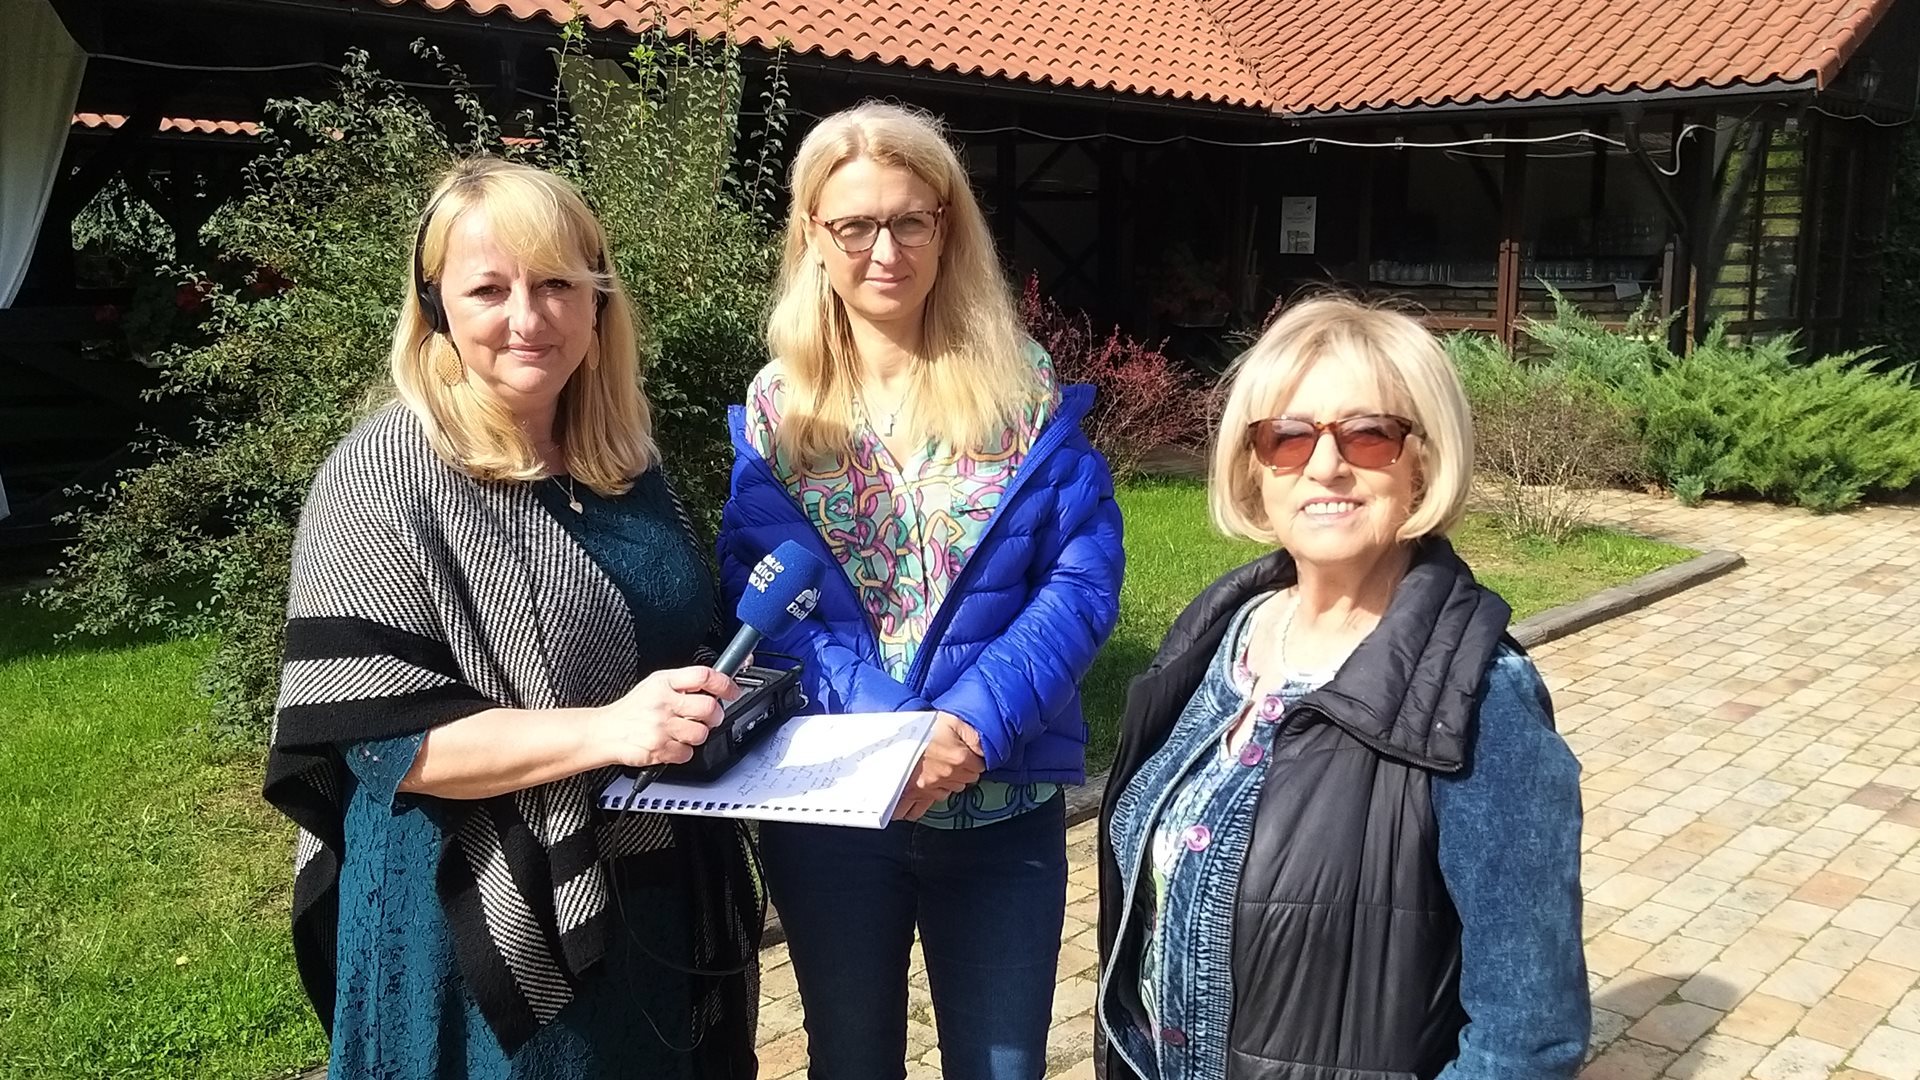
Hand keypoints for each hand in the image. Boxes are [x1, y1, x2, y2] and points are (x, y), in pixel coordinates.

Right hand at [592, 665, 739, 767]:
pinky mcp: (659, 748)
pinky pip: (688, 753)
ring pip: (702, 733)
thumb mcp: (653, 686)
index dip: (724, 683)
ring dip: (697, 735)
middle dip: (714, 716)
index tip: (731, 691)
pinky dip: (683, 752)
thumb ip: (681, 685)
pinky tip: (671, 744)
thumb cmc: (631, 710)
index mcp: (663, 683)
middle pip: (709, 708)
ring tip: (683, 732)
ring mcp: (661, 727)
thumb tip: (713, 688)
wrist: (604, 732)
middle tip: (708, 718)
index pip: (703, 676)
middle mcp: (663, 702)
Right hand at [893, 711, 985, 819]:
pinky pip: (917, 810)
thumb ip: (974, 735)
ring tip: (937, 772)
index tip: (965, 753)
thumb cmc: (924, 725)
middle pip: (964, 782)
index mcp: (960, 758)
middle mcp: (947, 776)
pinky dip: (918, 807)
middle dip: (961, 773)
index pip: (979, 767)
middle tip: (950, 760)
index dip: (973, 759)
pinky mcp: (914, 793)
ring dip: (946, 785)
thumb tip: (985, 750)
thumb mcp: (953, 720)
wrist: (894, 734)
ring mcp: (930, 787)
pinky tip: (920, 798)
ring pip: (947, 793)